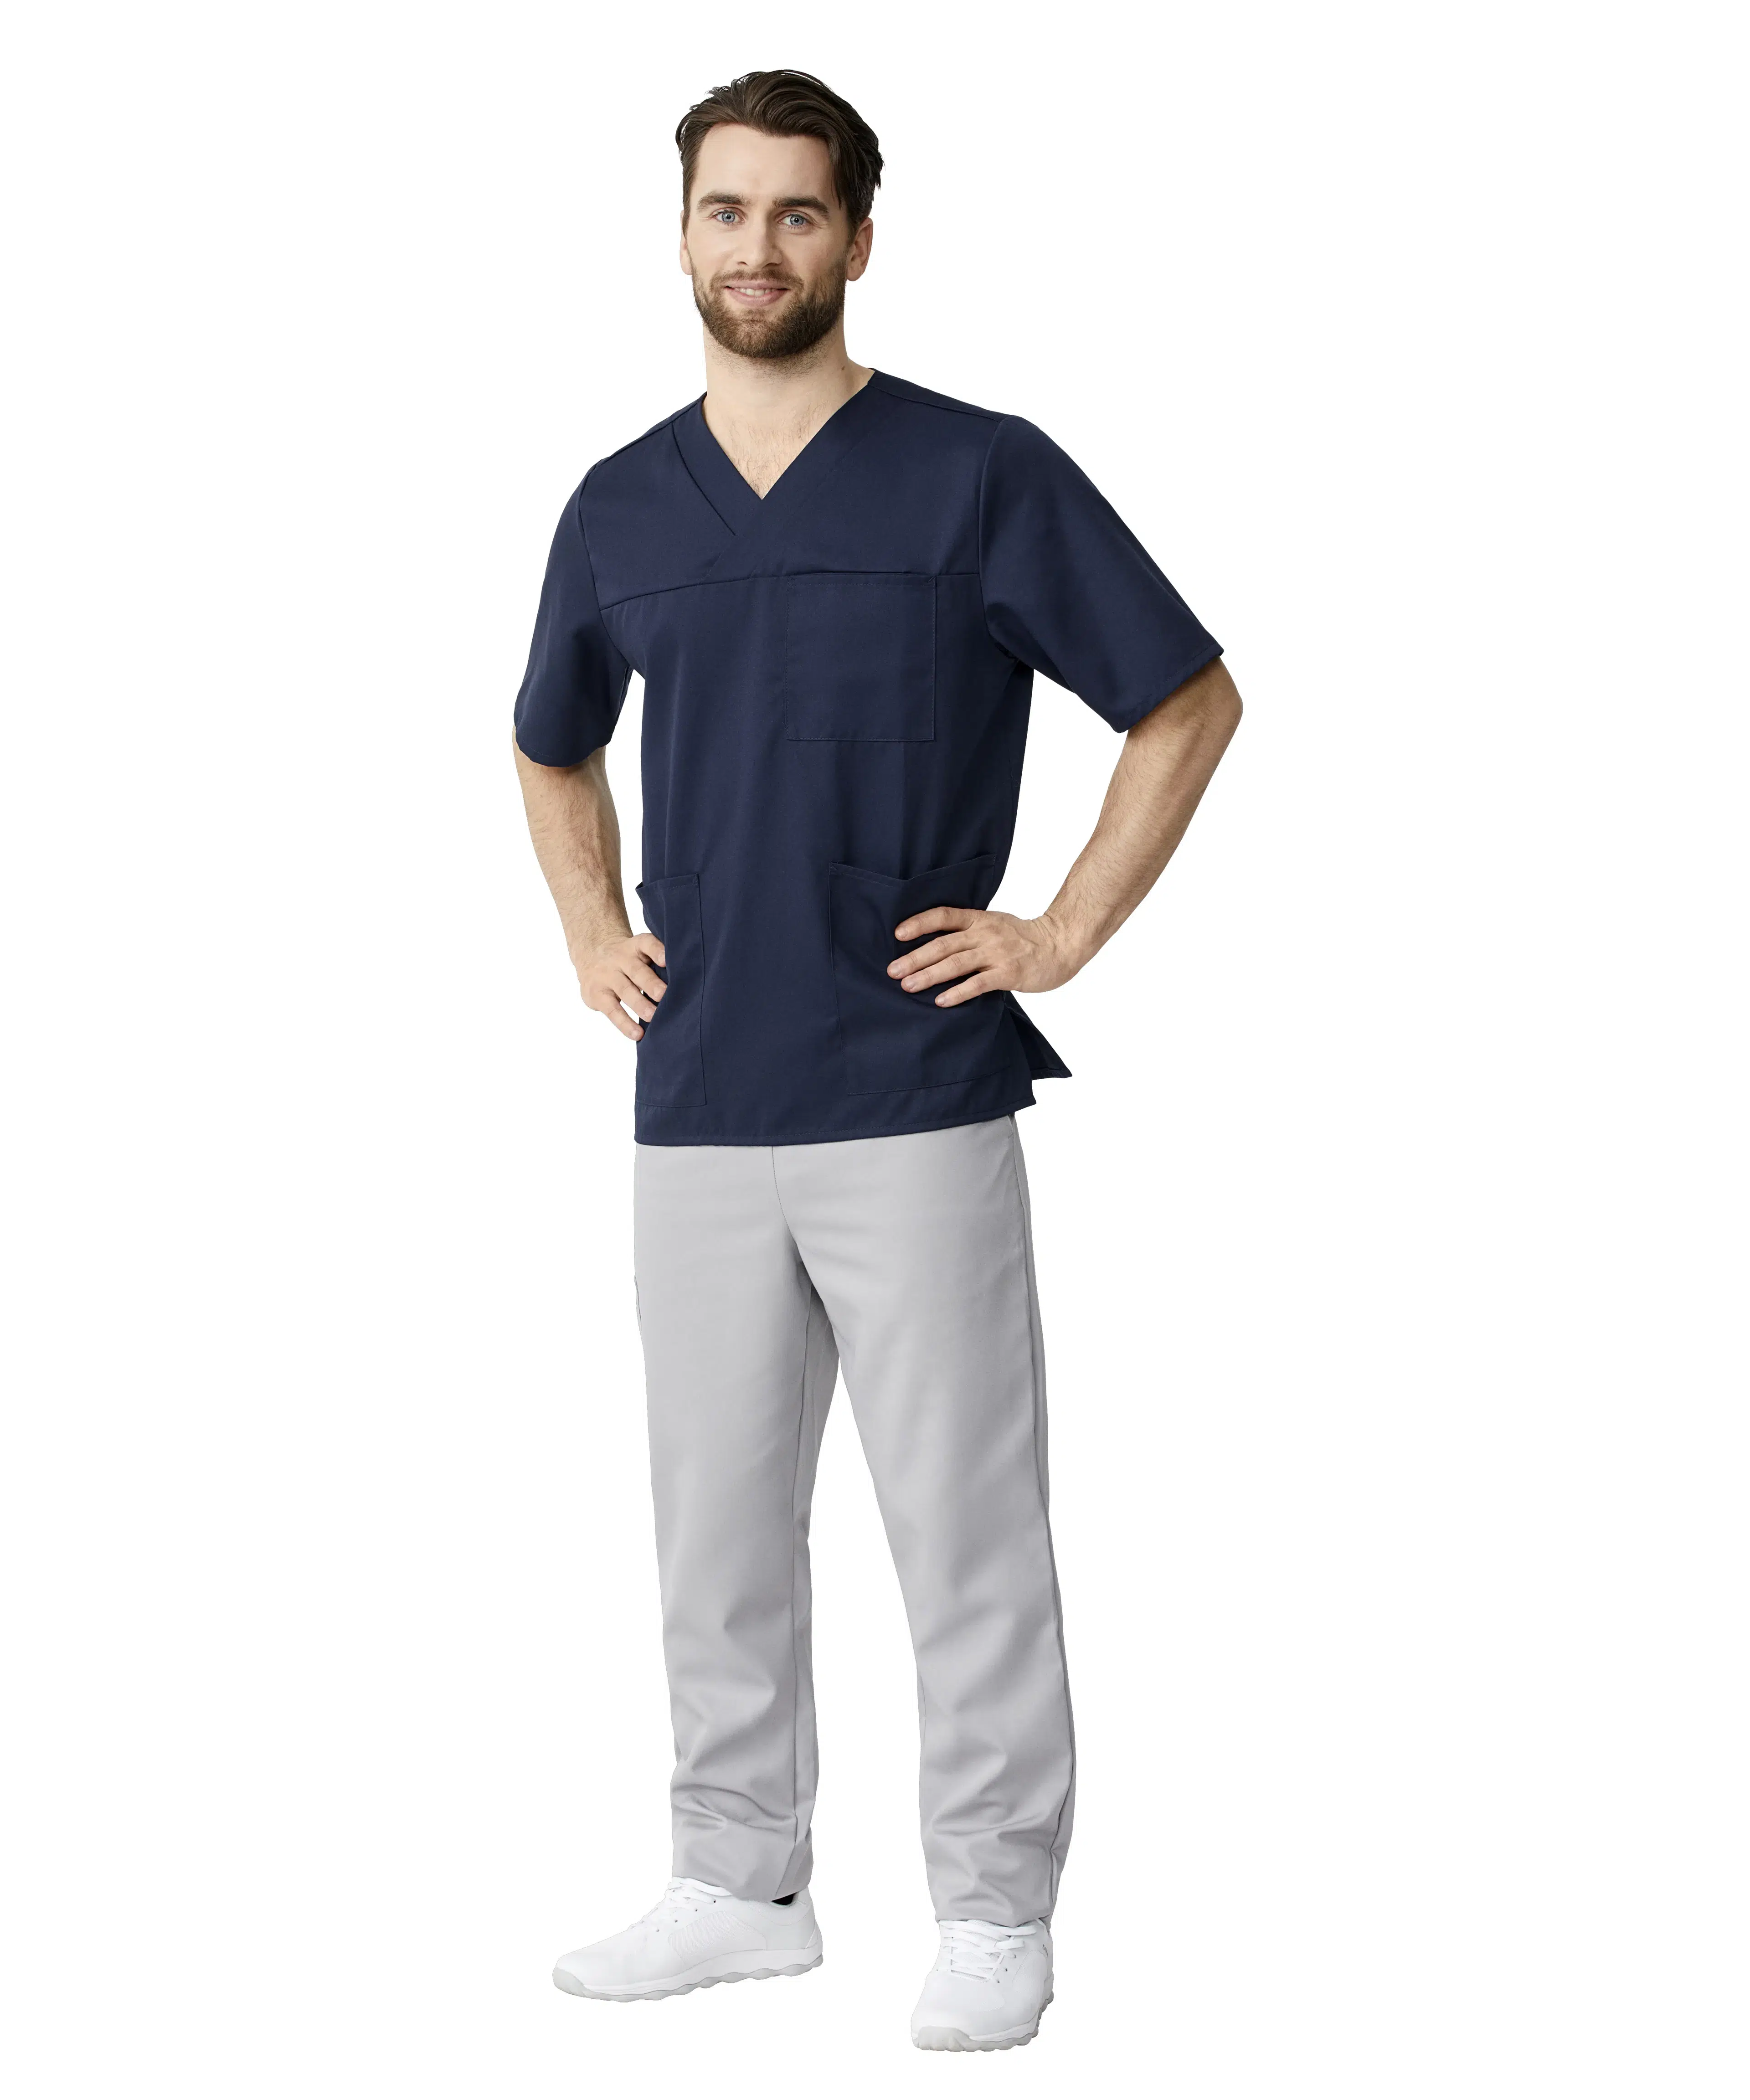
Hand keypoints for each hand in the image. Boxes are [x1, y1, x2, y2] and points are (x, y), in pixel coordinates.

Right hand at [575, 932, 666, 1040]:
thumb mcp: (638, 952)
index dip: (657, 951)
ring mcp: (607, 976)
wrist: (591, 955)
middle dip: (651, 983)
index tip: (666, 960)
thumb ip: (656, 963)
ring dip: (640, 1005)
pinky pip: (612, 1010)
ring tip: (653, 1016)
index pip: (646, 943)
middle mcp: (619, 958)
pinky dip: (625, 1024)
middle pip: (636, 970)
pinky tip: (637, 1034)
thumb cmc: (627, 959)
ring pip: (625, 990)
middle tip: (664, 995)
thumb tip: (685, 984)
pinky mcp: (596, 994)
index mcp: (635, 946)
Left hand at [887, 908, 1082, 1006]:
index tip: (897, 934)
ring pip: (956, 963)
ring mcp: (997, 953)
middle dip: (915, 958)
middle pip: (943, 944)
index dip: (919, 923)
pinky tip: (941, 1001)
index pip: (944, 916)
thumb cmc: (1024, 938)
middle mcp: (985, 933)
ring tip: (907, 985)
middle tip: (892, 970)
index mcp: (979, 919)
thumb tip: (935, 945)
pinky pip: (978, 984)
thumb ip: (969, 932)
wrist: (1061, 944)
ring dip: (929, 975)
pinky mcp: (1008, 973)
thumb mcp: (995, 924)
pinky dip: (957, 992)